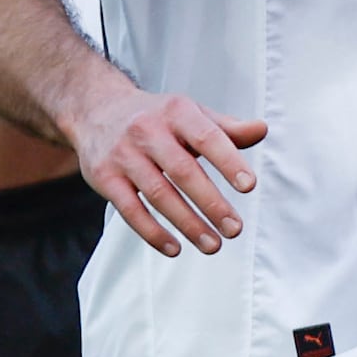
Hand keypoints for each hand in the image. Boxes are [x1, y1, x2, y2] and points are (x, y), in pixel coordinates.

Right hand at [73, 82, 264, 258]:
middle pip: (183, 171)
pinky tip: (174, 248)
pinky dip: (152, 232)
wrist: (95, 109)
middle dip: (212, 203)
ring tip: (213, 245)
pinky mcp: (104, 177)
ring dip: (188, 224)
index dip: (229, 161)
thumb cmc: (156, 116)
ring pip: (159, 194)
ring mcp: (123, 154)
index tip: (249, 186)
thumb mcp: (190, 112)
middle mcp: (147, 131)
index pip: (207, 137)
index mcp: (176, 111)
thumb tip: (261, 130)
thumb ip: (226, 127)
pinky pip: (130, 209)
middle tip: (234, 229)